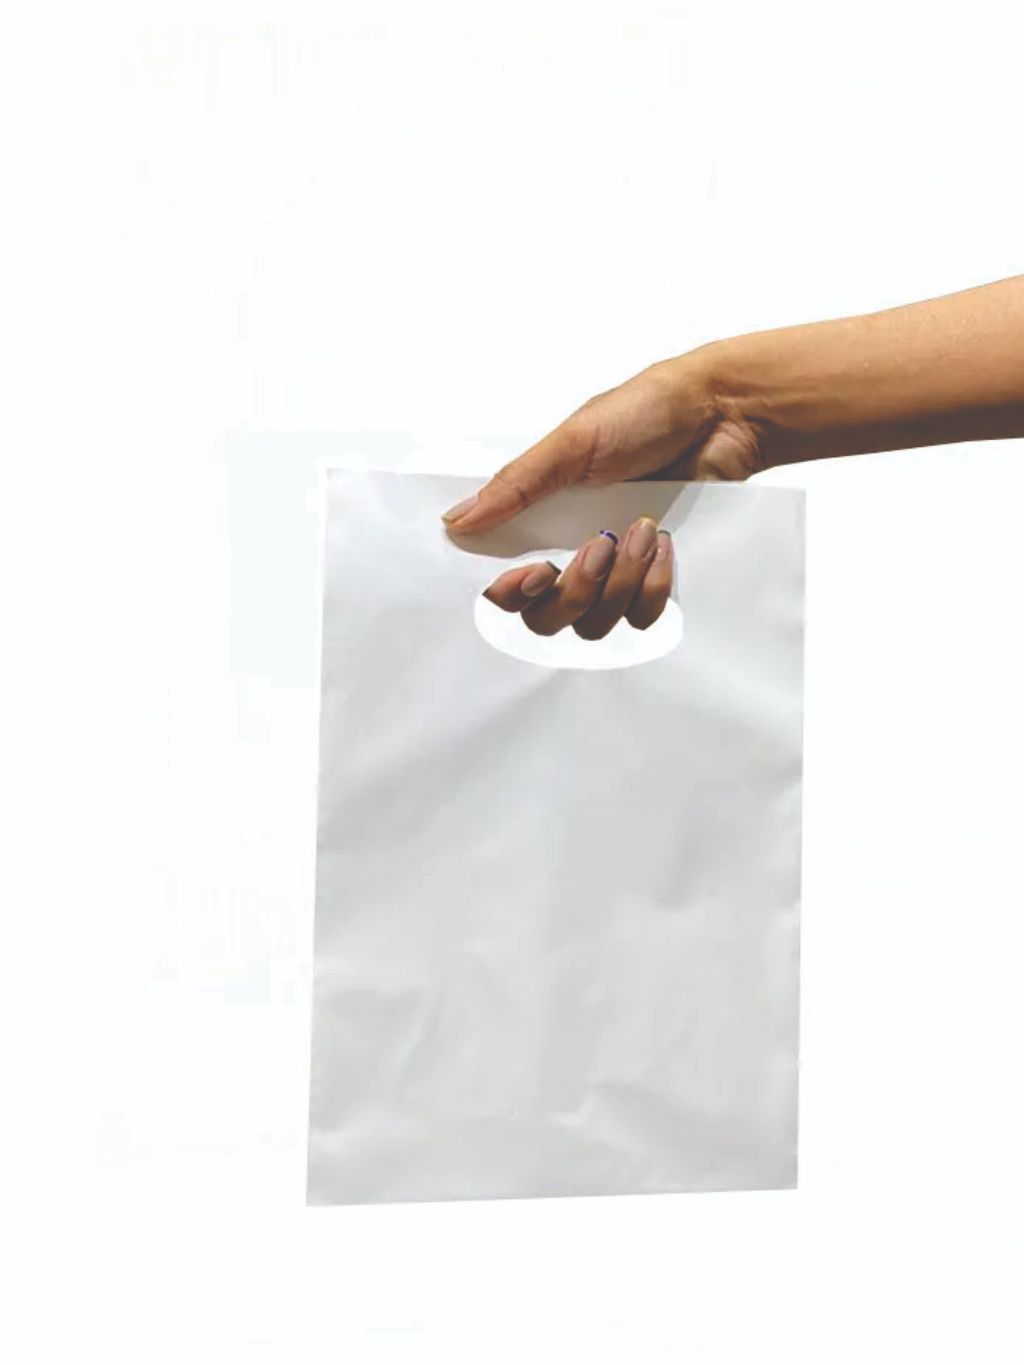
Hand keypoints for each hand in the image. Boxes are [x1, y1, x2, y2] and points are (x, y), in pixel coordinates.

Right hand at [445, 346, 763, 637]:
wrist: (722, 413)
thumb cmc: (645, 413)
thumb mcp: (573, 442)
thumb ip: (516, 486)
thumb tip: (456, 521)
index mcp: (542, 520)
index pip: (507, 586)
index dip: (512, 596)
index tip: (534, 574)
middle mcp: (573, 553)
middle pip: (547, 619)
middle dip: (574, 590)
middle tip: (599, 546)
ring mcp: (616, 572)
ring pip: (596, 623)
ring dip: (620, 582)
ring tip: (643, 531)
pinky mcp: (656, 580)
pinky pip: (642, 617)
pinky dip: (654, 586)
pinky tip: (666, 545)